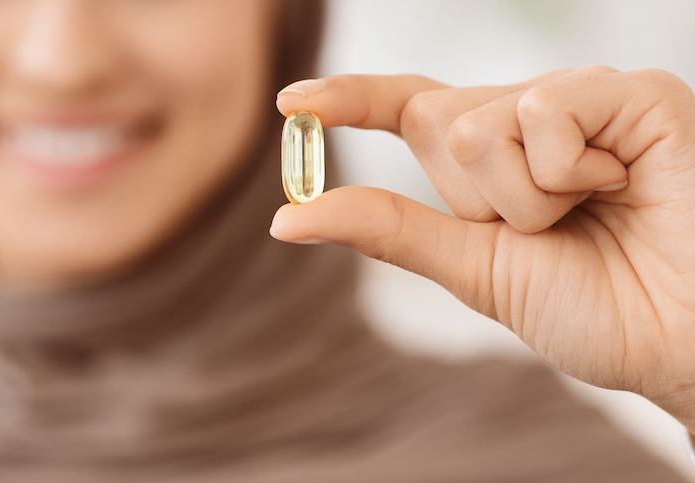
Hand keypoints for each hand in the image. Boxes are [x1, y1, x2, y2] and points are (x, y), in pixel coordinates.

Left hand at [271, 67, 694, 428]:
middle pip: (436, 120)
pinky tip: (621, 185)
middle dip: (475, 198)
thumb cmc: (594, 307)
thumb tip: (286, 218)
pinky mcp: (633, 94)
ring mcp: (582, 101)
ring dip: (524, 198)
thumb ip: (388, 231)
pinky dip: (567, 171)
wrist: (682, 339)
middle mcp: (531, 118)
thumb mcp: (474, 268)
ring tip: (591, 214)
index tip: (292, 101)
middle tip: (548, 229)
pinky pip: (544, 111)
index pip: (410, 110)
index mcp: (494, 159)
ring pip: (481, 122)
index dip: (352, 100)